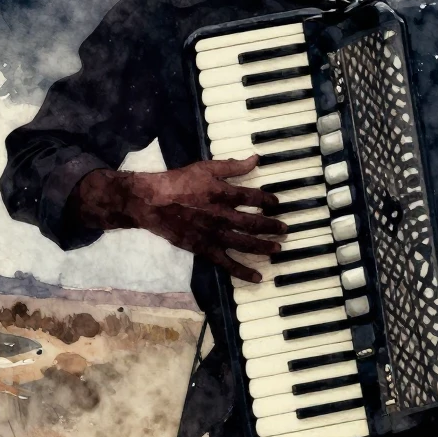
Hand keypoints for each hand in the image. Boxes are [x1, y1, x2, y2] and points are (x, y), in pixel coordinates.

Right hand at [75, 157, 286, 282]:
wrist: (152, 202)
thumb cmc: (178, 182)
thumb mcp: (206, 168)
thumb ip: (232, 166)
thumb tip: (256, 159)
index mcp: (225, 194)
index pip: (254, 198)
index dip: (268, 200)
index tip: (276, 203)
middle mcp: (224, 216)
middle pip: (254, 223)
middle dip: (272, 226)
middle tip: (285, 229)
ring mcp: (215, 234)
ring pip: (245, 243)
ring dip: (264, 247)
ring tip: (278, 249)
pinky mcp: (205, 249)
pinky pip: (227, 262)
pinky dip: (243, 271)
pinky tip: (257, 277)